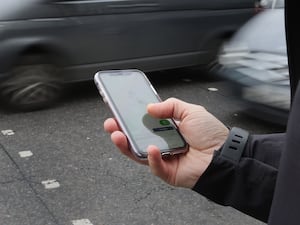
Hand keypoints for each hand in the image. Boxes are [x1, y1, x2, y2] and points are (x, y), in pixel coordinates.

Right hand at [104, 98, 228, 187]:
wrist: (224, 154)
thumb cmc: (211, 134)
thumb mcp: (190, 111)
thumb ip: (171, 106)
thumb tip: (150, 108)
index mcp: (167, 129)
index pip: (143, 124)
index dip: (130, 118)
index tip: (118, 111)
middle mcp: (162, 143)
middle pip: (136, 139)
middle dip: (121, 131)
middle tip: (111, 124)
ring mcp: (163, 157)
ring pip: (139, 153)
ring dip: (126, 145)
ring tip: (118, 135)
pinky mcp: (167, 171)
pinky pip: (154, 166)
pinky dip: (151, 158)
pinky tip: (151, 148)